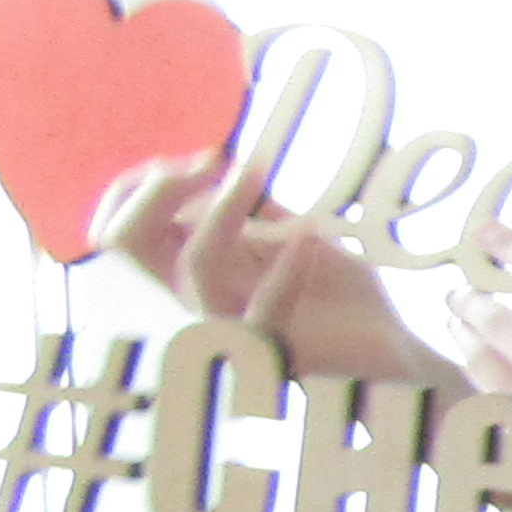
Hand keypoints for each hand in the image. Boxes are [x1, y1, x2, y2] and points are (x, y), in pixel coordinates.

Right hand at [89, 143, 441, 387]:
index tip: (200, 160)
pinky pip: (263, 313)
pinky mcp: (280, 351)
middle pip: (124, 245)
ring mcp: (234, 327)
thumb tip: (225, 160)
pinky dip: (286, 267)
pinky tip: (309, 234)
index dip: (137, 187)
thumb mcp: (292, 238)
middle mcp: (200, 299)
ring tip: (257, 172)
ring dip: (225, 207)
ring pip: (195, 267)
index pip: (118, 231)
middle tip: (211, 162)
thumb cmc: (337, 297)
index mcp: (193, 272)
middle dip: (155, 190)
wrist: (393, 351)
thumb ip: (257, 208)